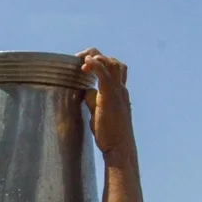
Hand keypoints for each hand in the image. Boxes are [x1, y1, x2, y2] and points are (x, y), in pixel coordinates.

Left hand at [77, 48, 135, 165]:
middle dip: (97, 55)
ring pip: (112, 65)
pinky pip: (105, 76)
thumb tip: (84, 92)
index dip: (100, 61)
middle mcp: (121, 90)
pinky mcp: (110, 98)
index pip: (114, 69)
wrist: (120, 147)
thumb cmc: (110, 134)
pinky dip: (96, 65)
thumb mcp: (99, 113)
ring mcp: (118, 93)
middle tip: (80, 57)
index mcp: (120, 93)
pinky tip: (87, 62)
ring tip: (82, 58)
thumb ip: (93, 101)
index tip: (84, 63)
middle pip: (114, 62)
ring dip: (96, 57)